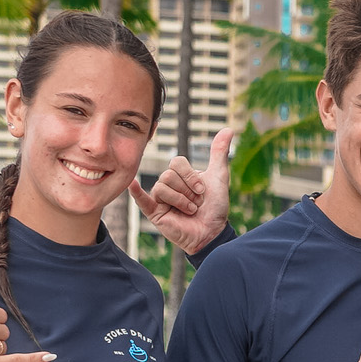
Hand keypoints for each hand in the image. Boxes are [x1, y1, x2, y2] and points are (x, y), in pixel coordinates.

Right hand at [133, 128, 232, 254]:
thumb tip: (228, 129)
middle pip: (169, 174)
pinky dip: (136, 192)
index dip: (191, 176)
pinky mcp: (155, 213)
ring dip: (181, 200)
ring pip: (162, 187)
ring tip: (190, 211)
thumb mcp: (218, 177)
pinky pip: (142, 200)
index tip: (202, 191)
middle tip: (197, 203)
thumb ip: (219, 153)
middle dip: (187, 190)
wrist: (213, 232)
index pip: (177, 162)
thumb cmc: (215, 207)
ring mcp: (160, 199)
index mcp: (180, 175)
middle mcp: (168, 184)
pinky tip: (132, 185)